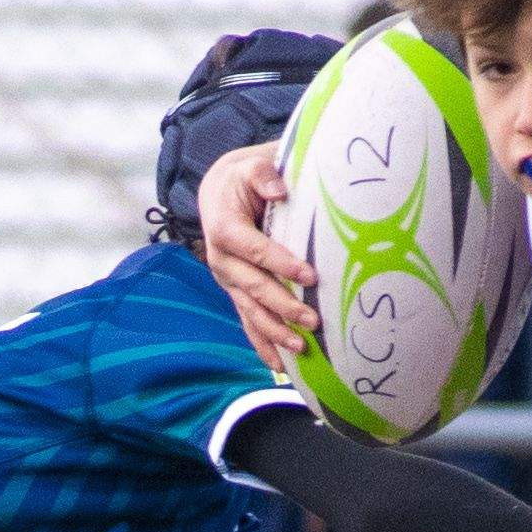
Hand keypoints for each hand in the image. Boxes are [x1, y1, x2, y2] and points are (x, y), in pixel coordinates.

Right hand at [199, 141, 315, 375]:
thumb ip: (264, 173)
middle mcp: (221, 259)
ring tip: (302, 348)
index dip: (281, 264)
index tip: (310, 276)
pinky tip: (280, 365)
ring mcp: (228, 280)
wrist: (219, 192)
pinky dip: (263, 344)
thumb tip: (279, 188)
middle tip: (312, 320)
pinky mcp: (235, 292)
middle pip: (254, 287)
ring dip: (275, 332)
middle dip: (283, 306)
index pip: (255, 250)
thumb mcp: (251, 166)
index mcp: (224, 228)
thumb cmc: (243, 178)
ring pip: (250, 311)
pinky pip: (248, 322)